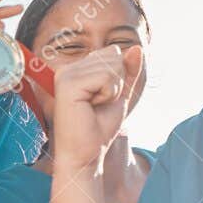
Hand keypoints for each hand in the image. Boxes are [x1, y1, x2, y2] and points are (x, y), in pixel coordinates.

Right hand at [52, 45, 143, 168]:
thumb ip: (129, 71)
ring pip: (112, 64)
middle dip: (117, 82)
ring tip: (94, 107)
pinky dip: (108, 94)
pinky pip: (107, 76)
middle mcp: (68, 68)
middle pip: (114, 54)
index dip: (119, 78)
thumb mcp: (121, 94)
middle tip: (99, 105)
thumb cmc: (100, 128)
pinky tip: (91, 107)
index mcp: (76, 69)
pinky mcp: (68, 84)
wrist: (86, 154)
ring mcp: (66, 74)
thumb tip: (137, 48)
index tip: (103, 99)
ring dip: (113, 90)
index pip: (114, 52)